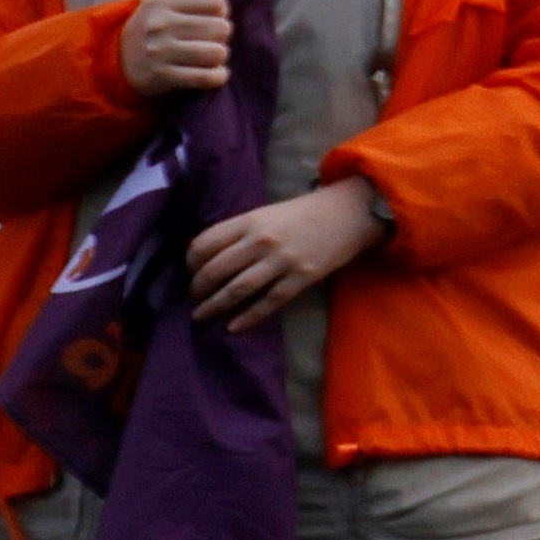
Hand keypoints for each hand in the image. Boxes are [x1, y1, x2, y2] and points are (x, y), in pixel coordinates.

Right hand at [116, 0, 235, 100]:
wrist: (117, 59)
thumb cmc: (153, 28)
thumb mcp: (164, 3)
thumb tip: (227, 11)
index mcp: (161, 1)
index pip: (216, 2)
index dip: (220, 12)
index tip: (211, 19)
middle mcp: (160, 25)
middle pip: (220, 28)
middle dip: (222, 36)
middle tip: (211, 40)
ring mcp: (160, 51)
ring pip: (217, 53)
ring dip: (219, 56)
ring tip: (211, 56)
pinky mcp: (163, 76)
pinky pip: (206, 77)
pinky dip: (218, 76)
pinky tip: (216, 73)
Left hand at [182, 177, 388, 329]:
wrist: (350, 213)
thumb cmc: (304, 213)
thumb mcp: (267, 213)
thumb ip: (240, 232)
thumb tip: (208, 257)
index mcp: (250, 220)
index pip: (205, 244)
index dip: (190, 262)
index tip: (190, 272)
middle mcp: (262, 240)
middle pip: (215, 270)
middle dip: (197, 289)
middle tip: (193, 298)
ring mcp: (282, 261)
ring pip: (237, 290)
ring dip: (213, 306)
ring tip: (200, 316)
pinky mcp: (301, 279)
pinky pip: (267, 303)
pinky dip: (247, 318)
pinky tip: (233, 327)